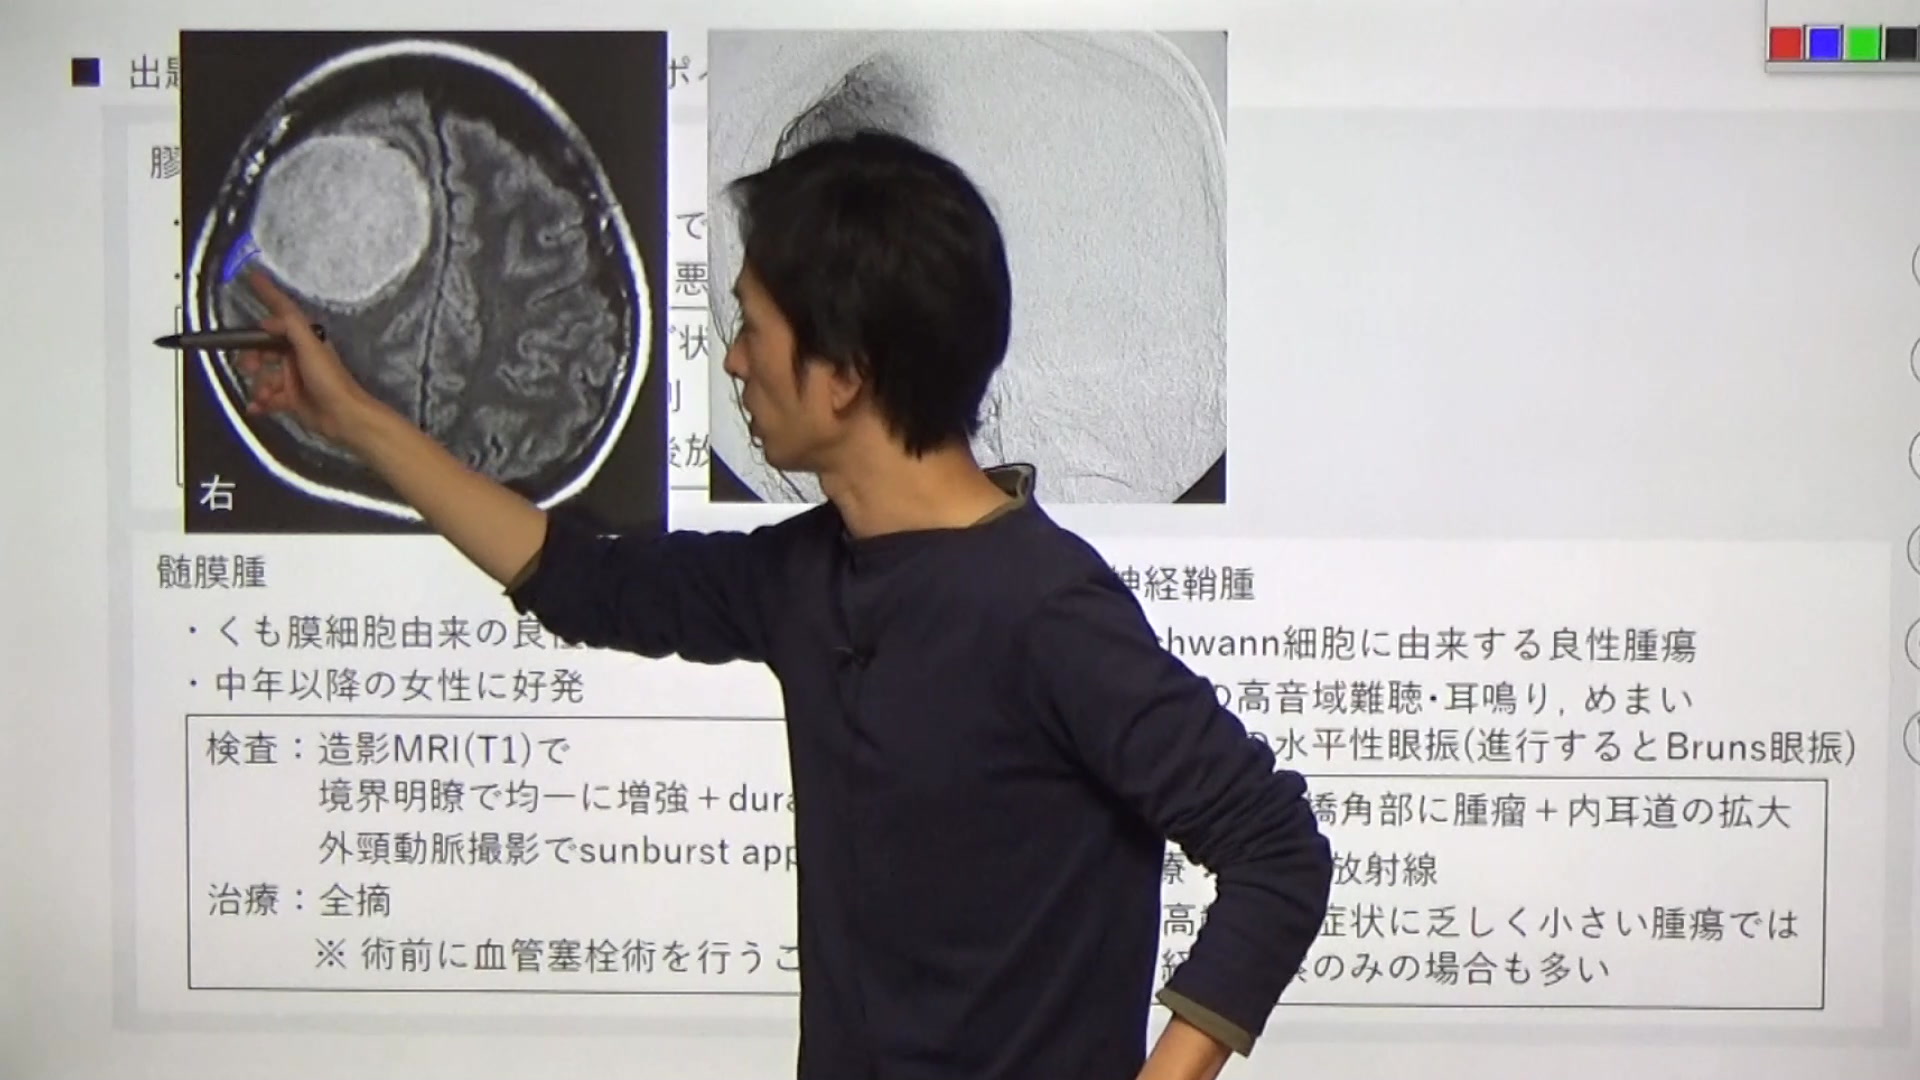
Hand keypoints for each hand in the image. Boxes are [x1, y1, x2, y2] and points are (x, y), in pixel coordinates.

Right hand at [235, 266, 379, 445]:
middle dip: (253, 358)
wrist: (344, 418)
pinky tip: (257, 408)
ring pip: (264, 376)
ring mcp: (294, 378)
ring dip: (259, 386)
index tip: (253, 277)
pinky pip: (267, 398)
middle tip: (251, 368)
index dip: (269, 295)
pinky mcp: (292, 400)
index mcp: (304, 339)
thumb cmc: (331, 381)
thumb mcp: (310, 347)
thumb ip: (290, 327)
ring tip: (265, 395)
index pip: (282, 312)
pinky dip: (260, 403)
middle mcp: (298, 356)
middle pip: (264, 349)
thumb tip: (267, 320)